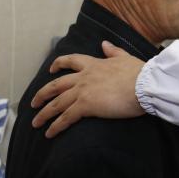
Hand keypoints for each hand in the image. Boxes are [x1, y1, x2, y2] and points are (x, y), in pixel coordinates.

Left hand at [31, 41, 145, 137]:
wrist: (144, 84)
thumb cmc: (139, 73)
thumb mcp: (125, 58)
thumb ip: (113, 51)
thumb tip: (104, 44)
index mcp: (94, 64)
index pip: (71, 61)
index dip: (58, 64)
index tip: (51, 70)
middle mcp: (84, 77)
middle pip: (56, 85)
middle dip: (42, 94)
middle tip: (34, 103)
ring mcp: (82, 91)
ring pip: (56, 103)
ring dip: (44, 114)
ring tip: (35, 123)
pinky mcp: (85, 106)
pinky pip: (65, 118)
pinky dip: (55, 126)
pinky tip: (49, 133)